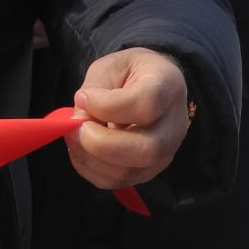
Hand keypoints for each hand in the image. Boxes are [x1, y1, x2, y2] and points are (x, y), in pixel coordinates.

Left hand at [65, 48, 190, 189]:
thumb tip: (80, 120)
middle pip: (146, 149)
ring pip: (128, 172)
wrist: (151, 88)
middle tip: (76, 128)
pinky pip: (116, 181)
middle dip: (100, 143)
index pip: (147, 105)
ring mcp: (165, 153)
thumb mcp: (111, 67)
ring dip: (90, 157)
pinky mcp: (148, 171)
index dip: (108, 106)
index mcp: (168, 87)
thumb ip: (94, 89)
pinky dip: (90, 169)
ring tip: (75, 136)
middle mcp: (174, 125)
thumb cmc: (131, 74)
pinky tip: (82, 148)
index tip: (83, 97)